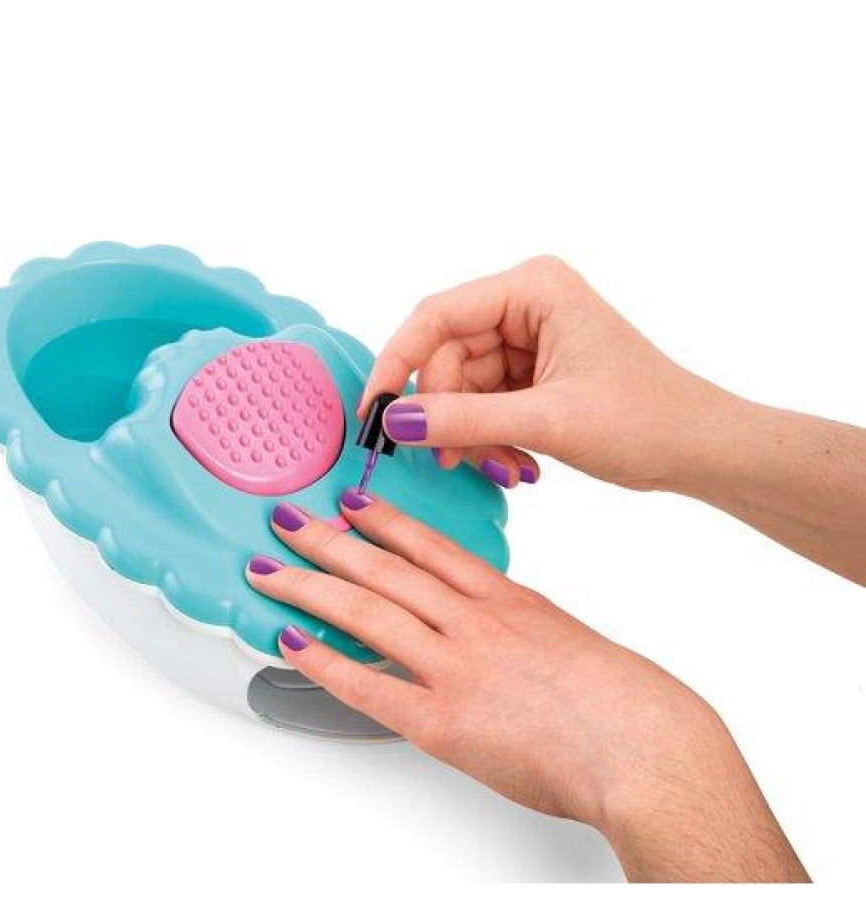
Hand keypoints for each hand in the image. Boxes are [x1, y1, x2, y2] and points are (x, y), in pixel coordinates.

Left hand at [245, 492, 808, 881]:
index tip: (355, 504)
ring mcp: (453, 666)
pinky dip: (323, 661)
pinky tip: (291, 641)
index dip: (386, 522)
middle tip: (288, 522)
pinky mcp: (441, 721)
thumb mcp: (572, 645)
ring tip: (269, 569)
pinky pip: (367, 685)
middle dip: (329, 542)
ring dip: (309, 586)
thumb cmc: (627, 703)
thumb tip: (505, 641)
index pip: (433, 547)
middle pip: (385, 569)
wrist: (644, 746)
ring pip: (366, 611)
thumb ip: (526, 634)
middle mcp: (472, 623)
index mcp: (508, 601)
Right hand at [360, 255, 724, 490]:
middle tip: (453, 459)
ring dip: (471, 433)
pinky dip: (489, 436)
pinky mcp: (531, 370)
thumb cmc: (645, 419)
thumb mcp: (548, 421)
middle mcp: (526, 304)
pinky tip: (517, 461)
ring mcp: (528, 337)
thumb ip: (465, 420)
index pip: (437, 316)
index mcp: (534, 288)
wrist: (697, 448)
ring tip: (506, 465)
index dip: (397, 364)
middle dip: (445, 414)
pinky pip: (482, 402)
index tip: (374, 414)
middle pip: (446, 356)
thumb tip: (395, 422)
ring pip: (460, 386)